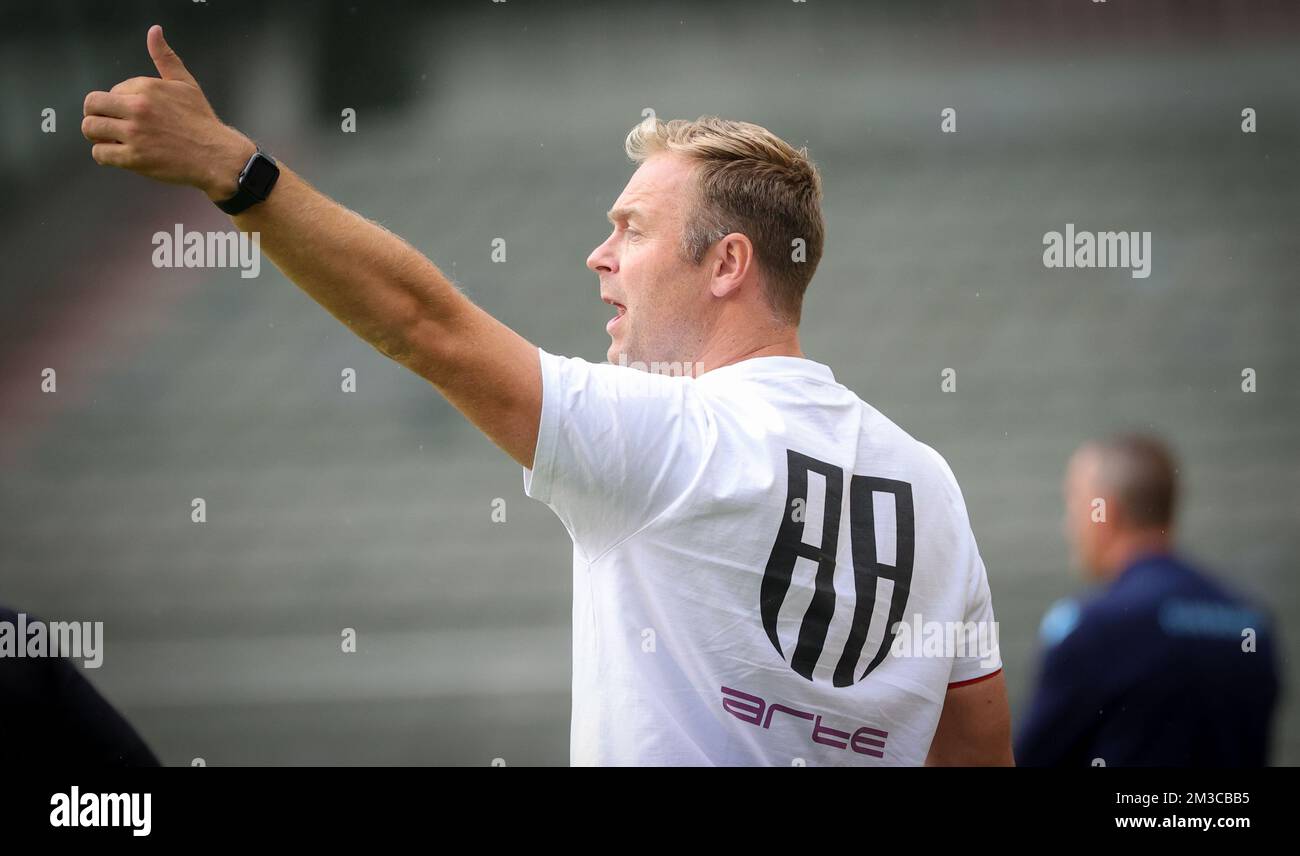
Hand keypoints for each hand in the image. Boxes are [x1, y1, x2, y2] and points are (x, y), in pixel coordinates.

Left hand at [82, 25, 255, 201]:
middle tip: (109, 124)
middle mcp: (137, 108)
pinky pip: (100, 153)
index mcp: (146, 88)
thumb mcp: (185, 83)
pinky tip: (119, 154)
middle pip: (91, 105)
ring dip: (97, 134)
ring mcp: (134, 134)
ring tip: (112, 139)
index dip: (117, 103)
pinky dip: (105, 154)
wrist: (216, 155)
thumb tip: (154, 31)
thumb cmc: (201, 121)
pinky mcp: (134, 158)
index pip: (110, 91)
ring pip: (90, 128)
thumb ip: (165, 57)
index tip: (130, 113)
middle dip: (96, 114)